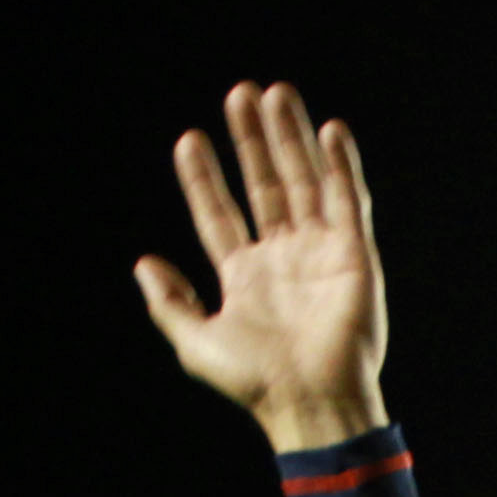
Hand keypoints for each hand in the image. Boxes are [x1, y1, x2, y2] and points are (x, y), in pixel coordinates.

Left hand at [134, 82, 388, 452]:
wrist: (309, 402)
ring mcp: (320, 252)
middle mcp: (283, 257)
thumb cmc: (254, 381)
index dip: (204, 177)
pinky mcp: (354, 255)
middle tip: (240, 94)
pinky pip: (348, 200)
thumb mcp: (195, 342)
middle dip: (252, 140)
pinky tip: (329, 131)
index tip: (189, 140)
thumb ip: (168, 303)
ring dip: (290, 138)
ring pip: (303, 181)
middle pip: (264, 184)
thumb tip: (142, 263)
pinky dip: (340, 165)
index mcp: (244, 275)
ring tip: (276, 94)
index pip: (220, 213)